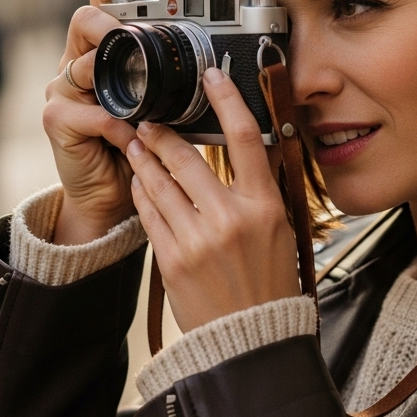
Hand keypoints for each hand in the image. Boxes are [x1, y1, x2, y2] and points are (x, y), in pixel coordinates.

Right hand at [44, 0, 150, 246]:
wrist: (114, 194)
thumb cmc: (142, 146)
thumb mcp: (161, 107)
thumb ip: (172, 82)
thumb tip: (216, 63)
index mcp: (102, 52)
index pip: (101, 1)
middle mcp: (76, 64)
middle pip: (82, 20)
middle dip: (107, 22)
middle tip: (127, 34)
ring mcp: (62, 91)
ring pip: (83, 66)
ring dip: (118, 83)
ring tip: (143, 104)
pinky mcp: (57, 121)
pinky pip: (92, 114)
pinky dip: (119, 127)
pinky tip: (134, 139)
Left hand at [125, 68, 300, 331]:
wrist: (250, 340)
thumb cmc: (269, 282)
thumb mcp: (280, 230)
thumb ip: (259, 190)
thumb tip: (246, 148)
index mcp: (264, 207)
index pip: (245, 138)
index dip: (227, 99)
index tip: (212, 76)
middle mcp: (231, 219)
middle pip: (187, 157)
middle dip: (163, 133)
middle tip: (150, 119)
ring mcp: (197, 240)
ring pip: (160, 183)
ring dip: (144, 159)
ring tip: (136, 144)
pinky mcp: (171, 260)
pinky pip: (148, 214)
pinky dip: (142, 192)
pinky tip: (139, 181)